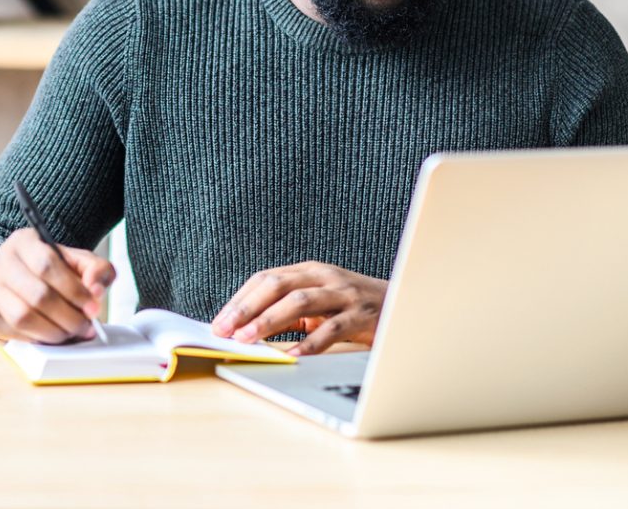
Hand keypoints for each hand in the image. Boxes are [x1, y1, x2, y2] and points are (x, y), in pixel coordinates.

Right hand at [0, 228, 115, 343]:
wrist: (9, 282)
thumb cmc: (46, 272)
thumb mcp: (74, 262)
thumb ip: (96, 269)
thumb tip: (96, 289)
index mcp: (25, 241)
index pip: (48, 265)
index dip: (74, 289)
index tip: (93, 306)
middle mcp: (3, 260)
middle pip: (38, 294)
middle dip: (69, 315)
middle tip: (87, 325)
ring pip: (25, 315)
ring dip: (55, 330)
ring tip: (73, 332)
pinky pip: (16, 329)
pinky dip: (41, 336)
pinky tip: (55, 335)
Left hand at [210, 261, 388, 355]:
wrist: (408, 304)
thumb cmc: (355, 307)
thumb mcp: (320, 301)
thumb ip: (290, 311)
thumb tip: (248, 330)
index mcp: (310, 271)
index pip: (266, 279)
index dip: (240, 300)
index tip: (219, 323)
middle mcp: (325, 277)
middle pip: (278, 285)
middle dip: (247, 308)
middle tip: (226, 330)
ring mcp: (345, 294)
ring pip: (300, 301)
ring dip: (269, 321)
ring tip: (249, 339)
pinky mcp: (363, 315)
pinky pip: (333, 328)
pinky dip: (311, 343)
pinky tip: (293, 356)